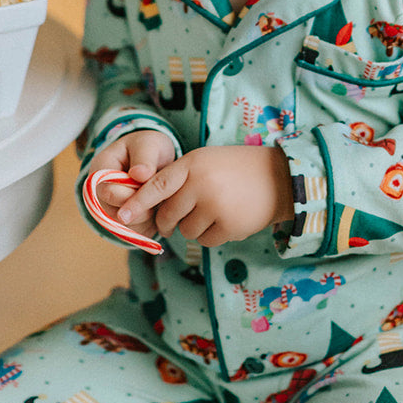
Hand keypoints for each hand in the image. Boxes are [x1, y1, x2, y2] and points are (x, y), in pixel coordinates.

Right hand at [87, 130, 176, 241]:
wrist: (152, 160)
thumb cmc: (148, 149)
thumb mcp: (149, 144)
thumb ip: (144, 157)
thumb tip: (139, 174)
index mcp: (99, 170)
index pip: (109, 193)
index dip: (132, 192)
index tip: (149, 182)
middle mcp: (98, 194)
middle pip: (115, 215)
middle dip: (142, 207)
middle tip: (159, 194)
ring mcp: (107, 211)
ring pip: (126, 228)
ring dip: (148, 217)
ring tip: (159, 198)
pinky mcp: (121, 225)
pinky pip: (135, 234)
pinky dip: (151, 225)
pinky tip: (158, 208)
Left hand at [118, 145, 293, 247]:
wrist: (279, 178)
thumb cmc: (235, 168)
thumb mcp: (205, 161)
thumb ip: (179, 178)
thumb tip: (151, 207)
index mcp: (193, 164)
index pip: (157, 184)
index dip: (139, 202)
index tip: (124, 216)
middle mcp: (202, 184)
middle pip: (168, 215)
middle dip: (169, 221)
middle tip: (178, 217)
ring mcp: (216, 206)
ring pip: (185, 231)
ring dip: (193, 227)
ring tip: (212, 211)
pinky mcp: (229, 226)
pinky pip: (205, 241)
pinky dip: (211, 236)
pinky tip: (225, 220)